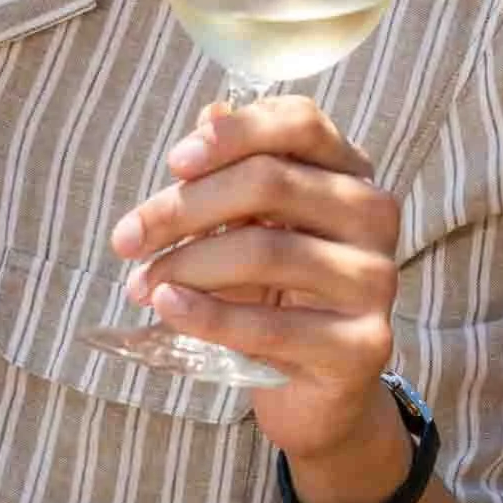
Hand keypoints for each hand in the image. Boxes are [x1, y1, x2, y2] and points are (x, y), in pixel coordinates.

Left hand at [110, 95, 402, 464]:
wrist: (318, 390)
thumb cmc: (278, 294)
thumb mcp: (254, 226)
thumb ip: (236, 170)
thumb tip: (209, 113)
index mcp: (351, 173)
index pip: (302, 123)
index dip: (235, 134)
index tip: (174, 162)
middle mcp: (374, 215)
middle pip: (272, 182)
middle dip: (186, 207)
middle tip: (128, 238)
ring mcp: (374, 280)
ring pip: (266, 250)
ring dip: (186, 263)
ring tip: (141, 283)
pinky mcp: (363, 345)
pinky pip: (269, 325)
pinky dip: (207, 314)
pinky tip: (166, 305)